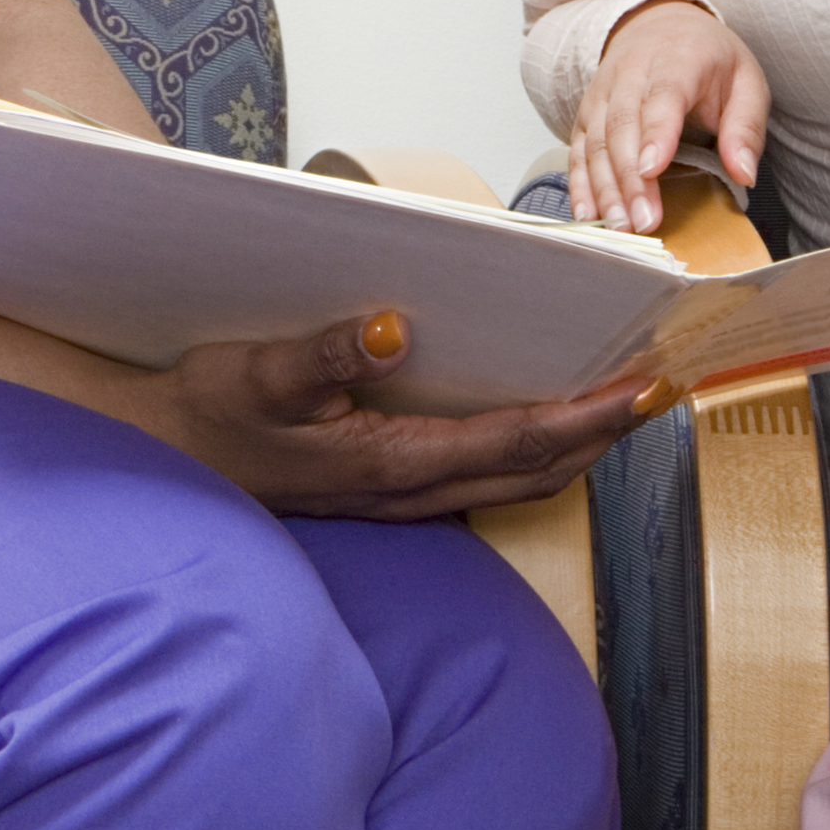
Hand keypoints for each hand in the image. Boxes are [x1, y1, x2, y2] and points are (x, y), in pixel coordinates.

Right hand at [128, 313, 645, 520]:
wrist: (165, 455)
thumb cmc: (209, 411)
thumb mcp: (256, 372)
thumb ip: (325, 353)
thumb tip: (393, 329)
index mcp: (390, 463)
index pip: (517, 441)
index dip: (589, 416)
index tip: (648, 387)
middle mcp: (410, 492)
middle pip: (538, 471)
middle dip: (606, 433)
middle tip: (664, 385)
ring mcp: (403, 500)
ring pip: (518, 482)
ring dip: (578, 446)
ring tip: (622, 400)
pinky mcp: (392, 491)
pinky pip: (487, 477)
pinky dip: (533, 450)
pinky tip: (543, 416)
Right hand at [570, 0, 767, 231]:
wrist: (659, 24)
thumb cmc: (708, 59)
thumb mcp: (746, 82)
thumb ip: (746, 127)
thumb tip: (745, 173)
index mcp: (678, 60)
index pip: (663, 96)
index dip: (655, 134)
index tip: (653, 170)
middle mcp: (631, 73)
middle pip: (622, 126)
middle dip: (630, 178)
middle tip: (644, 221)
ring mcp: (602, 92)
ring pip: (595, 140)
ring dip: (604, 187)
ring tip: (620, 226)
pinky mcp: (586, 112)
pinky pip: (577, 148)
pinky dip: (579, 183)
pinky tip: (587, 214)